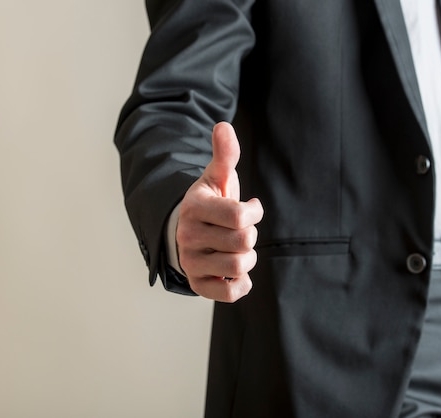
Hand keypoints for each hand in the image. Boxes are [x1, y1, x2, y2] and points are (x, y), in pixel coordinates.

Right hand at [177, 122, 263, 302]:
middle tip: (241, 231)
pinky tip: (235, 272)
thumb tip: (223, 125)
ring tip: (238, 249)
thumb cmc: (209, 203)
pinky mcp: (196, 284)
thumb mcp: (216, 178)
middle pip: (243, 241)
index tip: (251, 209)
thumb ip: (224, 155)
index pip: (240, 216)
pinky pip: (230, 293)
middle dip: (251, 235)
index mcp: (195, 207)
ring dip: (248, 258)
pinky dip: (241, 284)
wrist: (186, 232)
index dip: (254, 213)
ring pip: (238, 267)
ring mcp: (190, 262)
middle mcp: (188, 236)